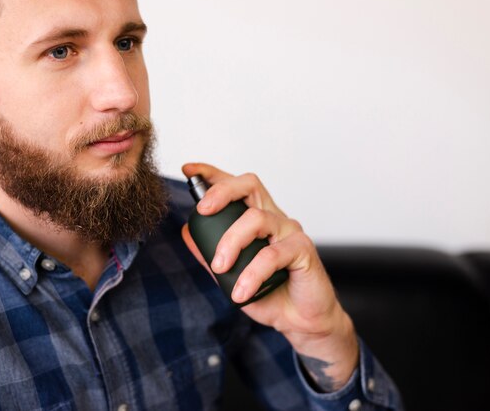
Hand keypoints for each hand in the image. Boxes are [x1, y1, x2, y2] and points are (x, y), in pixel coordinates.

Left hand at [181, 162, 358, 391]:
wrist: (300, 321)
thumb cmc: (270, 294)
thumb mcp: (231, 275)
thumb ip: (209, 253)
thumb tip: (186, 231)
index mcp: (256, 219)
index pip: (236, 187)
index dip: (212, 174)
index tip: (189, 169)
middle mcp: (274, 218)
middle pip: (249, 185)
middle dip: (222, 192)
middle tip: (202, 212)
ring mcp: (290, 232)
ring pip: (257, 218)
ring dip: (231, 242)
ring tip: (219, 268)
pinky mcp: (303, 251)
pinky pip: (273, 254)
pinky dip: (252, 274)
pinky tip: (241, 292)